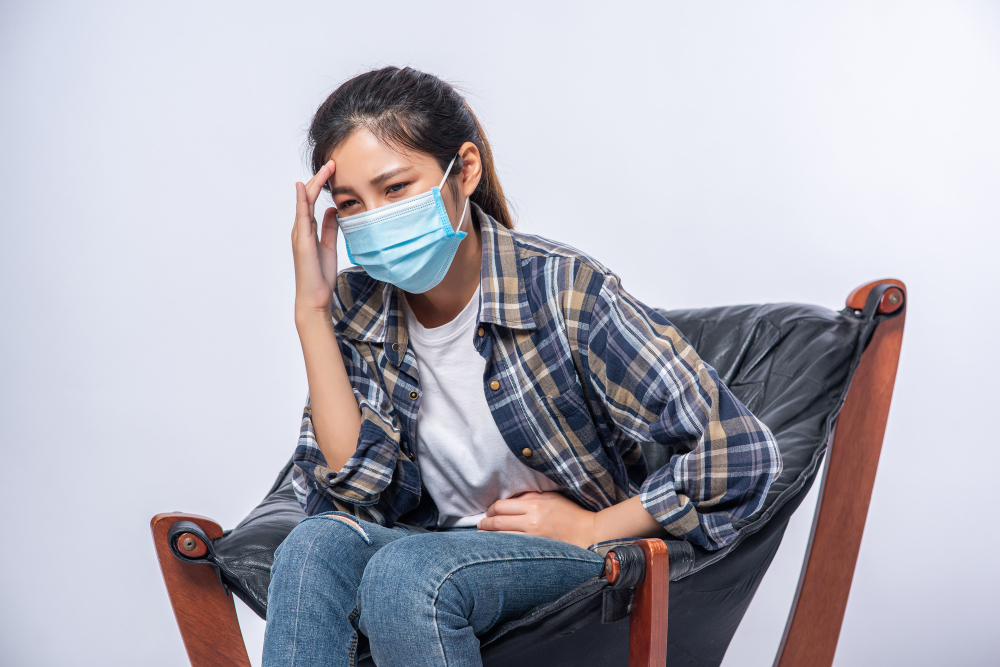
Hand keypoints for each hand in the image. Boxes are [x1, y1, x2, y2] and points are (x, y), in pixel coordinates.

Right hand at [292, 159, 338, 318]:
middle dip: (320, 178)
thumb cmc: (320, 274)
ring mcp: (299, 233)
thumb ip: (329, 228)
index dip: (322, 184)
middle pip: (308, 197)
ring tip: (327, 167)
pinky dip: (301, 200)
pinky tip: (302, 187)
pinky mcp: (302, 240)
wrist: (315, 296)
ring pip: (305, 202)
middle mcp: (301, 228)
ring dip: (314, 183)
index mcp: (308, 229)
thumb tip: (333, 210)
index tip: (334, 170)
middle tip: (333, 162)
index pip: (313, 201)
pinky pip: (301, 216)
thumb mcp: (329, 246)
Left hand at [477, 491, 597, 549]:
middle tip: (480, 525)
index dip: (491, 509)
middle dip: (485, 524)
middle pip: (498, 521)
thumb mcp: (550, 497)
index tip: (488, 512)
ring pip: (502, 537)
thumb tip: (509, 500)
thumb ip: (529, 497)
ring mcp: (533, 537)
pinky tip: (496, 546)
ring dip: (489, 536)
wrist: (588, 532)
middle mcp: (531, 521)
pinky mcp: (537, 549)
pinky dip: (501, 546)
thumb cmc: (569, 513)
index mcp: (534, 505)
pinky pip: (513, 547)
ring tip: (483, 536)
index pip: (501, 506)